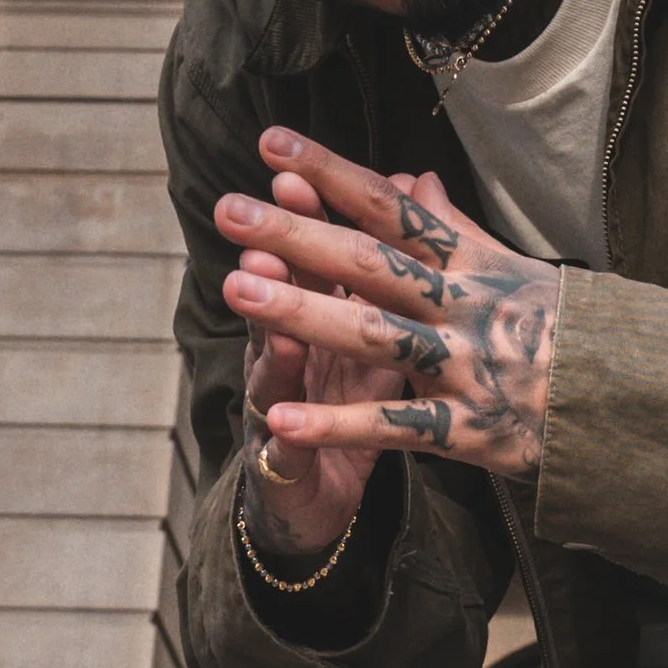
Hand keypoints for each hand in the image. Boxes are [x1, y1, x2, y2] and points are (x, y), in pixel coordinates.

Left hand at [217, 128, 558, 482]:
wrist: (643, 401)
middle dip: (298, 234)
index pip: (392, 208)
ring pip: (377, 333)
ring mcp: (468, 366)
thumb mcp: (518, 270)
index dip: (332, 173)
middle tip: (228, 209)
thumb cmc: (573, 332)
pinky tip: (282, 419)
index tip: (272, 142)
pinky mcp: (472, 430)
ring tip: (236, 289)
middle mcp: (467, 306)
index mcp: (474, 264)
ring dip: (304, 311)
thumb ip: (458, 228)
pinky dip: (339, 424)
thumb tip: (416, 178)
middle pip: (371, 261)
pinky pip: (397, 426)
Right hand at [223, 151, 410, 559]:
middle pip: (282, 301)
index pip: (314, 258)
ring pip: (275, 370)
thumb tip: (413, 187)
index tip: (294, 173)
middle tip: (253, 224)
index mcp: (324, 317)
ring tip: (256, 306)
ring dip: (269, 338)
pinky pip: (289, 452)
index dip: (306, 219)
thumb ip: (389, 268)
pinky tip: (281, 429)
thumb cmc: (350, 399)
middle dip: (269, 260)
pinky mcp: (287, 464)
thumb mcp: (379, 330)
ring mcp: (282, 408)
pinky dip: (289, 440)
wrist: (317, 494)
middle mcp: (294, 352)